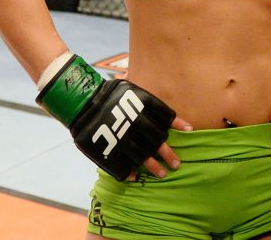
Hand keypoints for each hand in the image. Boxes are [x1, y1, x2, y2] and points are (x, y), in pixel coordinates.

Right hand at [37, 55, 187, 180]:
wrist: (81, 101)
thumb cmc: (112, 96)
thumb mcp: (135, 93)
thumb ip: (155, 106)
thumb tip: (181, 124)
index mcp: (142, 105)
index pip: (166, 118)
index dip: (179, 126)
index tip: (189, 133)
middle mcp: (134, 121)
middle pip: (157, 141)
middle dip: (168, 154)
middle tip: (176, 164)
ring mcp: (120, 136)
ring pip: (142, 156)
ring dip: (153, 166)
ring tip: (162, 174)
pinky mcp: (105, 149)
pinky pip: (120, 166)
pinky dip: (128, 173)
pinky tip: (135, 177)